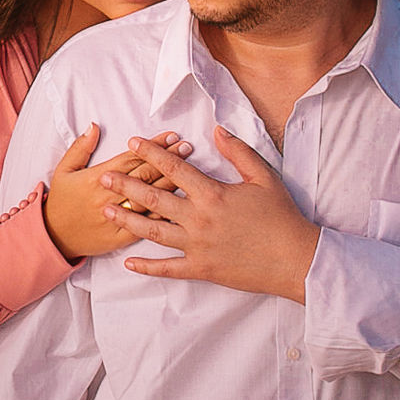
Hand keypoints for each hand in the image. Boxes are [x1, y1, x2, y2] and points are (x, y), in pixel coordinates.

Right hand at [42, 125, 192, 260]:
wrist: (55, 236)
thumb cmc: (61, 201)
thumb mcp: (64, 170)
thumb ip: (80, 147)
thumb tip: (94, 126)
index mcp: (97, 178)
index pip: (131, 158)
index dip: (152, 147)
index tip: (170, 137)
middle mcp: (110, 197)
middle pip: (145, 175)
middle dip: (168, 160)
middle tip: (186, 147)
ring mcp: (118, 217)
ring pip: (150, 198)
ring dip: (170, 182)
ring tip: (189, 169)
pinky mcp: (122, 236)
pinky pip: (147, 225)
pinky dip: (164, 214)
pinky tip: (180, 204)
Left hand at [101, 127, 321, 303]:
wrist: (296, 260)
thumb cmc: (282, 217)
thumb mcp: (263, 177)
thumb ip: (238, 152)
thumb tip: (216, 130)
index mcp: (213, 195)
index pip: (174, 169)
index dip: (151, 153)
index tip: (132, 142)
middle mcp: (199, 220)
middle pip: (154, 198)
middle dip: (126, 186)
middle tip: (103, 177)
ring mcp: (198, 247)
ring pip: (153, 232)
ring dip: (127, 220)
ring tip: (106, 210)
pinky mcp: (202, 270)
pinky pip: (168, 269)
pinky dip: (147, 267)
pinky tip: (128, 262)